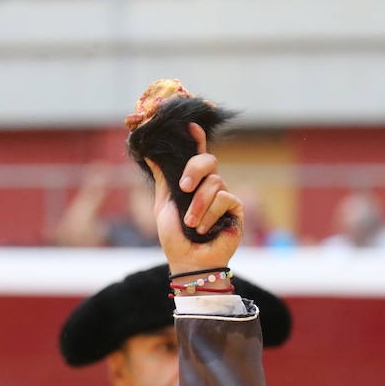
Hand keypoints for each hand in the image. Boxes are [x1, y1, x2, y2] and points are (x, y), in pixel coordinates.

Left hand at [145, 123, 243, 275]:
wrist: (188, 261)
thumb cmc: (175, 237)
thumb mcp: (163, 204)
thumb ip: (163, 178)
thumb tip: (148, 153)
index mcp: (193, 182)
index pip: (197, 155)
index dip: (197, 139)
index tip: (190, 125)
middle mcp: (210, 186)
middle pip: (208, 160)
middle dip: (194, 169)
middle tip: (184, 187)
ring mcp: (224, 196)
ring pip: (215, 182)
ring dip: (198, 205)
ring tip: (191, 224)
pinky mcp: (235, 208)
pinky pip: (224, 199)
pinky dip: (209, 214)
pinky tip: (204, 229)